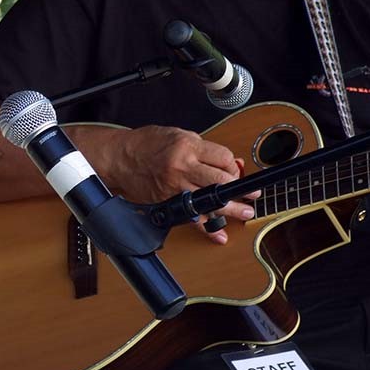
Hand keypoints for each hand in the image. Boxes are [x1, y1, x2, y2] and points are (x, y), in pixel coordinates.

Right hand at [111, 126, 257, 243]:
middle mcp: (182, 168)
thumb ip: (205, 149)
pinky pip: (191, 217)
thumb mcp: (179, 135)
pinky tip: (219, 235)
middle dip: (238, 188)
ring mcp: (174, 188)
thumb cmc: (147, 144)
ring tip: (246, 212)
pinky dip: (207, 228)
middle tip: (250, 193)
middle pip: (222, 181)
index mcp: (187, 148)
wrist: (120, 158)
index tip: (233, 168)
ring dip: (232, 209)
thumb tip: (230, 163)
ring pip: (210, 202)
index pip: (224, 158)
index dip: (233, 165)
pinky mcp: (167, 202)